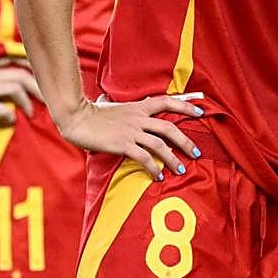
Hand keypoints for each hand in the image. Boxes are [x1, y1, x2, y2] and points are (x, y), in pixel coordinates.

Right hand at [0, 58, 43, 124]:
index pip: (16, 60)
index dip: (34, 67)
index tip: (46, 76)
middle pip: (23, 75)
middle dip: (39, 86)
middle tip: (50, 100)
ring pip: (16, 88)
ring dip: (27, 101)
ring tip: (31, 113)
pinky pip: (0, 108)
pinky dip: (9, 115)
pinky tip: (11, 121)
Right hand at [57, 95, 204, 179]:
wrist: (76, 117)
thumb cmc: (92, 113)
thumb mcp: (111, 105)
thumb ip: (120, 106)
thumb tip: (115, 101)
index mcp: (138, 107)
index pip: (167, 101)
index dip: (186, 105)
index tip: (201, 112)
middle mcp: (138, 118)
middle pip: (169, 127)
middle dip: (185, 141)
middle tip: (196, 153)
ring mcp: (131, 131)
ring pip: (159, 144)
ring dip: (172, 159)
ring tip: (180, 170)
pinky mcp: (122, 144)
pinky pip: (143, 157)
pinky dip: (153, 167)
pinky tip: (158, 176)